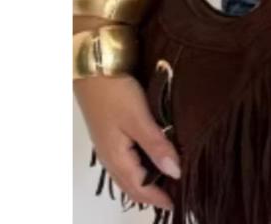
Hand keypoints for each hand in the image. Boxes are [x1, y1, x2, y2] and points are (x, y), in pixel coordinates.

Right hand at [74, 72, 180, 213]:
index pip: (139, 188)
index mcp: (116, 158)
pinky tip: (152, 157)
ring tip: (167, 180)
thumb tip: (175, 172)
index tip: (177, 203)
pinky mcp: (111, 132)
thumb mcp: (139, 118)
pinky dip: (140, 165)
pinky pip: (126, 159)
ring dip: (145, 181)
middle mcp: (110, 156)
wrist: (93, 67)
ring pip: (128, 172)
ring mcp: (109, 144)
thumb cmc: (114, 92)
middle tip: (174, 195)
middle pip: (131, 185)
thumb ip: (156, 145)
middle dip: (151, 194)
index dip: (158, 198)